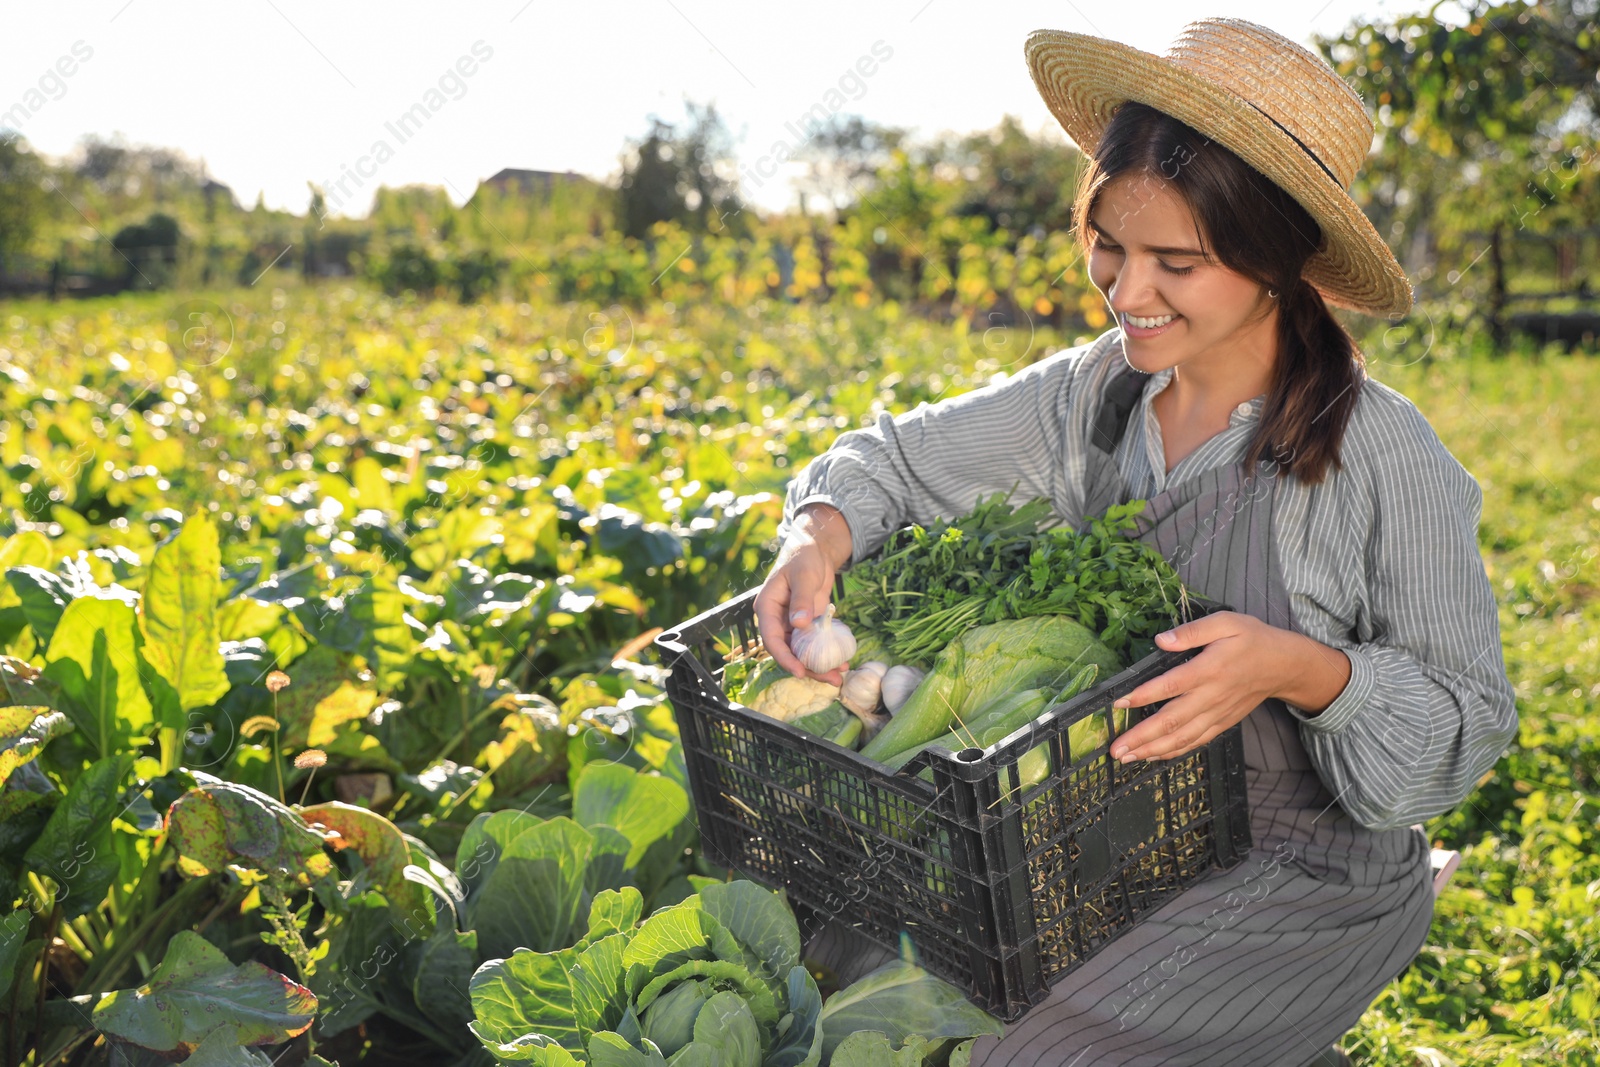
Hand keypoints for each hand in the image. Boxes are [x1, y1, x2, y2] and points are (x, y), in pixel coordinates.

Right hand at [753, 522, 850, 687]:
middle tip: (829, 680)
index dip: (784, 658)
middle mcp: (777, 619)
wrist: (816, 548)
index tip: (799, 671)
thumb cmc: (804, 555)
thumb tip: (799, 624)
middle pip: (788, 651)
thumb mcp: (805, 575)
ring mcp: (792, 623)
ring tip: (839, 676)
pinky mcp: (808, 623)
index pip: (771, 639)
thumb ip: (802, 599)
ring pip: (801, 651)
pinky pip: (814, 644)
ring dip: (818, 665)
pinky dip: (826, 654)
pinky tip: (842, 662)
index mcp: (768, 607)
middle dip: (806, 668)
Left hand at [1107, 612, 1300, 762]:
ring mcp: (1217, 713)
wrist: (1284, 666)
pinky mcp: (1222, 723)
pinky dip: (1174, 752)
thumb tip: (1162, 640)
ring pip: (1182, 738)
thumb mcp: (1226, 622)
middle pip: (1172, 721)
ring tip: (1127, 758)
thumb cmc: (1251, 639)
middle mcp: (1211, 696)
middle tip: (1116, 749)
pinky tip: (1154, 756)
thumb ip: (1193, 631)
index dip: (1144, 696)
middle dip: (1142, 737)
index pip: (1171, 685)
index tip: (1119, 703)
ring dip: (1153, 750)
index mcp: (1209, 669)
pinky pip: (1196, 741)